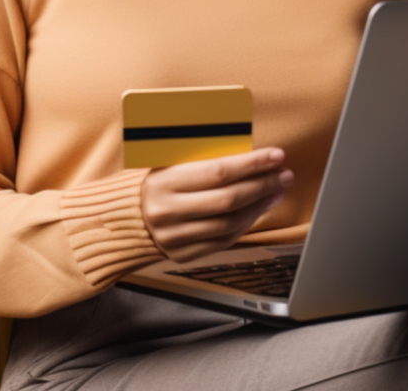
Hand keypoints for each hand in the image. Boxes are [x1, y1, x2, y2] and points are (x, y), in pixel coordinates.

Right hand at [141, 148, 293, 263]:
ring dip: (260, 206)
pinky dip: (246, 224)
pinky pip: (223, 240)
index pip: (218, 171)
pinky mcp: (183, 255)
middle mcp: (168, 212)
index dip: (252, 164)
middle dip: (262, 185)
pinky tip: (258, 210)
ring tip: (276, 191)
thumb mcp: (169, 162)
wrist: (123, 220)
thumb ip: (203, 159)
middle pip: (228, 199)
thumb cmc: (154, 183)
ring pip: (229, 223)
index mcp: (164, 182)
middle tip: (284, 174)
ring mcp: (175, 237)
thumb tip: (248, 152)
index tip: (276, 156)